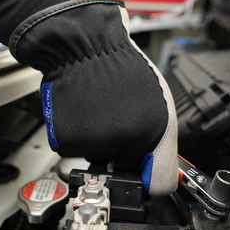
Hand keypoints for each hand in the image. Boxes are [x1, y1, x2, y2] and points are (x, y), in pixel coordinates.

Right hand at [8, 0, 177, 194]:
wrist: (83, 45)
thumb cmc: (120, 65)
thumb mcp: (157, 98)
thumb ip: (159, 136)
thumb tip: (154, 166)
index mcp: (156, 131)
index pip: (160, 184)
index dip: (150, 180)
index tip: (142, 174)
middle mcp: (127, 141)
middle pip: (123, 170)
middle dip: (119, 154)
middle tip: (114, 121)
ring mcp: (96, 143)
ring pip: (97, 158)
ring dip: (97, 140)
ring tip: (99, 109)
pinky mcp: (68, 141)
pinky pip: (76, 149)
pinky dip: (77, 134)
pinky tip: (82, 110)